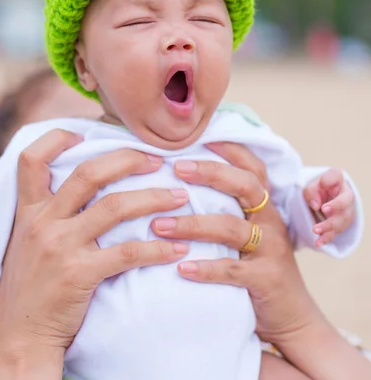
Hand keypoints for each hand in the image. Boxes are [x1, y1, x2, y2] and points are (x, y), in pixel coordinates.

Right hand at [0, 130, 188, 379]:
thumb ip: (49, 214)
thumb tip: (85, 191)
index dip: (58, 139)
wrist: (21, 338)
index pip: (32, 160)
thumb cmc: (31, 288)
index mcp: (29, 211)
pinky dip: (157, 249)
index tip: (87, 132)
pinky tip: (177, 249)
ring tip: (180, 198)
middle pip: (89, 173)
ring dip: (153, 199)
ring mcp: (60, 246)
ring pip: (115, 207)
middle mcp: (42, 222)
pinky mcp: (79, 274)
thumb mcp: (28, 243)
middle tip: (157, 160)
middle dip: (128, 160)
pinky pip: (127, 253)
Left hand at [151, 142, 316, 344]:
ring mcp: (271, 249)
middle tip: (177, 168)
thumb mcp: (248, 233)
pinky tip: (181, 268)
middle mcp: (271, 221)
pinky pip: (232, 271)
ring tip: (160, 225)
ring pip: (231, 227)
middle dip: (210, 173)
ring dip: (193, 224)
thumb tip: (179, 188)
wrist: (292, 314)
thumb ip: (226, 211)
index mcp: (265, 206)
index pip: (251, 167)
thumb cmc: (258, 268)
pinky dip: (205, 268)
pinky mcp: (266, 279)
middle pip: (245, 185)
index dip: (229, 150)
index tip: (199, 138)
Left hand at [303, 168, 354, 246]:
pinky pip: (336, 231)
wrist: (324, 197)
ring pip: (341, 221)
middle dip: (333, 212)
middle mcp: (346, 195)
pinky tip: (318, 243)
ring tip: (315, 231)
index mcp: (338, 180)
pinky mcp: (342, 223)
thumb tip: (315, 205)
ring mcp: (346, 210)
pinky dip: (326, 238)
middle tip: (320, 215)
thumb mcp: (311, 186)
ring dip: (328, 228)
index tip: (322, 205)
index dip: (330, 185)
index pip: (336, 177)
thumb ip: (311, 192)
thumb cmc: (318, 189)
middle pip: (344, 205)